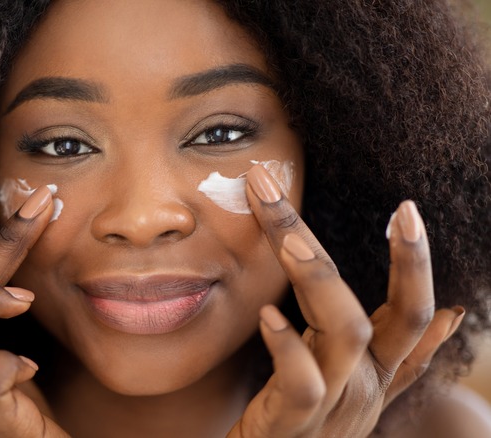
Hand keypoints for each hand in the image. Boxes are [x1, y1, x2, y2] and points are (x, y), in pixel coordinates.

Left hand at [226, 165, 464, 436]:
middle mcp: (364, 386)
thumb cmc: (304, 424)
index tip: (406, 209)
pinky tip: (267, 313)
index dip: (416, 264)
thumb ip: (402, 355)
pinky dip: (288, 346)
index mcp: (378, 371)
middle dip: (366, 250)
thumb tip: (453, 313)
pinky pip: (303, 384)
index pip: (413, 313)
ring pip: (347, 334)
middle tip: (325, 194)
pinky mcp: (292, 426)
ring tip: (288, 237)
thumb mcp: (358, 388)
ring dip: (318, 278)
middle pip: (387, 312)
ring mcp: (333, 408)